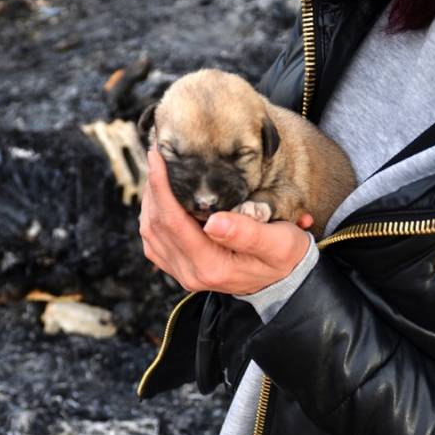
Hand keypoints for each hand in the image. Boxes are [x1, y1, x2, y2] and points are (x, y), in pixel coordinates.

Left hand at [139, 148, 312, 294]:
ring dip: (151, 200)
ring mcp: (182, 272)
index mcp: (211, 266)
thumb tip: (213, 222)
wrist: (282, 281)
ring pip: (150, 233)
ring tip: (158, 169)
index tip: (157, 156)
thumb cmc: (284, 257)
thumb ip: (247, 233)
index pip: (174, 223)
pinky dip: (153, 215)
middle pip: (156, 226)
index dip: (161, 187)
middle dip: (153, 188)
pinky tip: (161, 195)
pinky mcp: (179, 267)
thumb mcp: (278, 243)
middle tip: (156, 154)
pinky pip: (155, 240)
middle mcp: (191, 273)